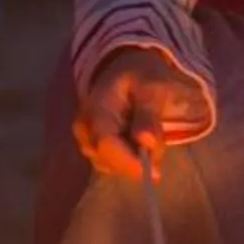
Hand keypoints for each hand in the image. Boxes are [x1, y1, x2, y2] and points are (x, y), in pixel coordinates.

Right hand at [74, 45, 210, 180]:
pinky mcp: (91, 147)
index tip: (155, 174)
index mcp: (97, 108)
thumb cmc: (141, 77)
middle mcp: (84, 127)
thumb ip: (148, 115)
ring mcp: (85, 139)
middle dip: (137, 161)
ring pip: (110, 165)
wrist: (126, 69)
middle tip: (159, 145)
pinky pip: (111, 164)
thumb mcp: (152, 89)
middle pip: (107, 159)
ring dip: (134, 160)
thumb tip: (146, 142)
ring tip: (150, 136)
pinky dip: (129, 159)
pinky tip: (138, 142)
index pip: (105, 143)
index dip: (128, 162)